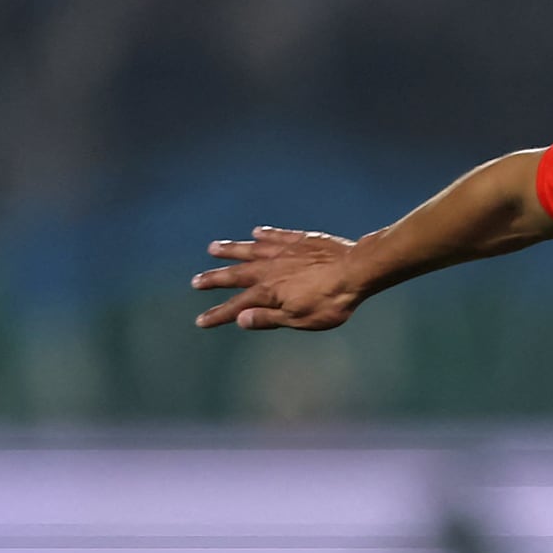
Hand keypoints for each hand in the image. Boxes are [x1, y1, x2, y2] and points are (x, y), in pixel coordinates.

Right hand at [193, 227, 368, 330]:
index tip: (201, 321)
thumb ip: (269, 318)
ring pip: (250, 249)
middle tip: (196, 282)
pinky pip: (276, 235)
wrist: (356, 270)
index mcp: (268, 292)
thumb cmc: (332, 301)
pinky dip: (264, 234)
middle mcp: (268, 269)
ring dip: (231, 249)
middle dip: (214, 279)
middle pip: (235, 274)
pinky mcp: (298, 239)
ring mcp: (282, 251)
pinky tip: (256, 231)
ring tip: (213, 248)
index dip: (218, 314)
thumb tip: (241, 320)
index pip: (236, 306)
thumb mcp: (300, 319)